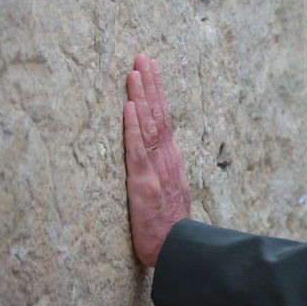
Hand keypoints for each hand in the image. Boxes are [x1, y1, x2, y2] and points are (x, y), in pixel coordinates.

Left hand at [123, 54, 190, 266]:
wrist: (177, 248)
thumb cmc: (169, 225)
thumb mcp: (169, 191)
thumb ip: (164, 170)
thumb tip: (163, 153)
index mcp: (172, 159)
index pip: (163, 118)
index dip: (156, 92)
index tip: (150, 68)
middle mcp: (168, 157)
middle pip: (158, 113)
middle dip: (150, 84)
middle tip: (142, 57)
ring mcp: (157, 168)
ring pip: (149, 125)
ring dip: (141, 96)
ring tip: (134, 71)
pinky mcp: (143, 181)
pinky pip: (137, 149)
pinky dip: (133, 127)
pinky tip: (129, 107)